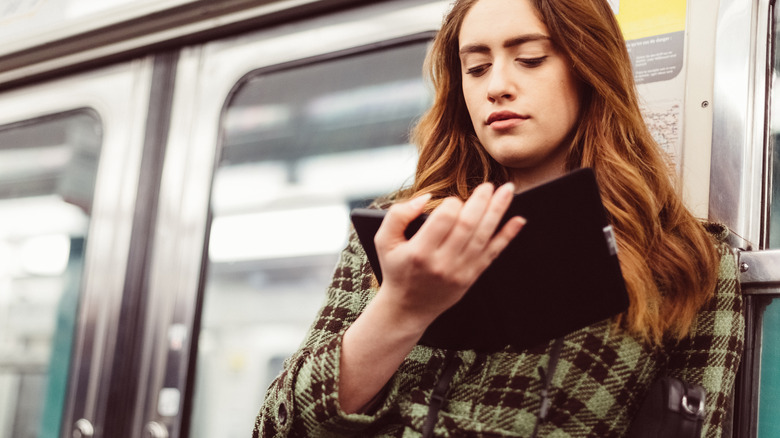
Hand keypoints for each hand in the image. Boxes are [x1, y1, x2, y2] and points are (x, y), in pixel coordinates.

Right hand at [373, 182, 525, 328]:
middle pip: (468, 225)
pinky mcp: (471, 277)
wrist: (407, 308)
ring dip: (497, 211)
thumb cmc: (396, 269)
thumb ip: (398, 214)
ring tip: (507, 191)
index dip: (452, 203)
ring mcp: (460, 272)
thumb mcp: (383, 241)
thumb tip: (425, 198)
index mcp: (420, 252)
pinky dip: (508, 235)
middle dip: (481, 201)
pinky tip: (518, 220)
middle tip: (488, 185)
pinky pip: (493, 253)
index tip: (453, 199)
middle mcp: (442, 263)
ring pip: (484, 236)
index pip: (444, 219)